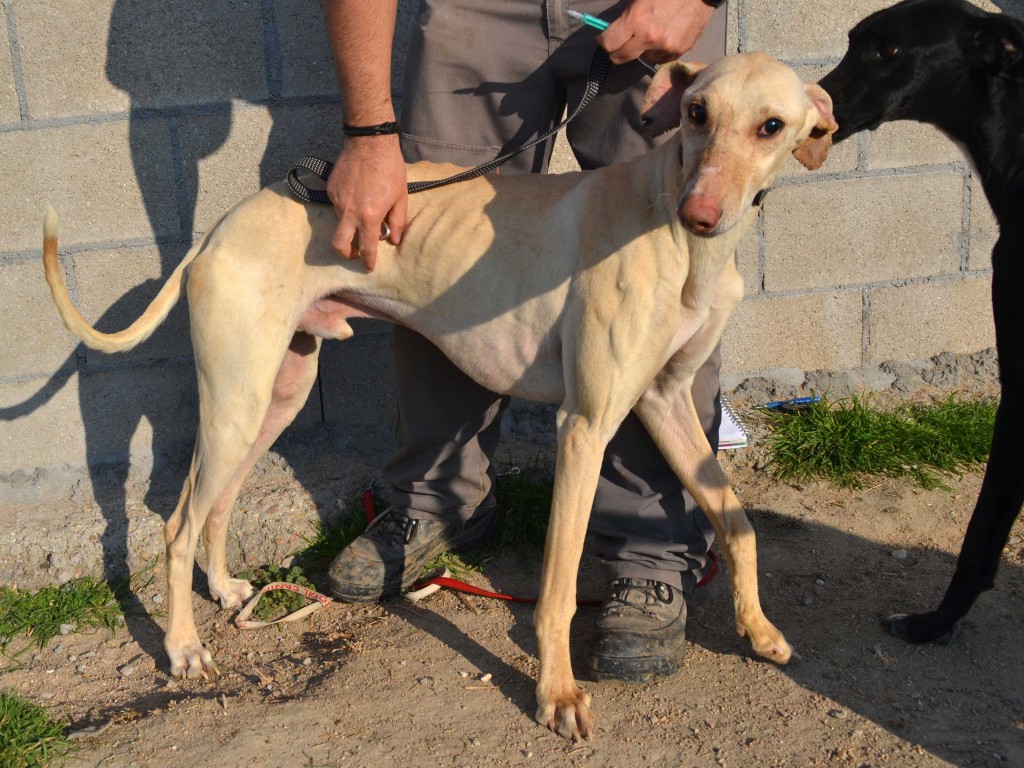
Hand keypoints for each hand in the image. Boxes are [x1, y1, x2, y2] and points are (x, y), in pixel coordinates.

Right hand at [325, 134, 407, 271]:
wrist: (369, 142)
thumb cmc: (390, 168)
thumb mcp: (400, 197)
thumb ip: (397, 222)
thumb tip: (394, 240)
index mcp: (369, 216)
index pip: (366, 247)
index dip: (368, 261)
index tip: (369, 267)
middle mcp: (349, 211)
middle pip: (338, 244)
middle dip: (345, 253)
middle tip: (355, 252)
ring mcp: (337, 200)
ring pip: (340, 222)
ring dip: (350, 224)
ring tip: (364, 211)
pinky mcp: (331, 189)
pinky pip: (337, 205)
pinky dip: (346, 207)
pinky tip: (357, 194)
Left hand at [597, 0, 714, 64]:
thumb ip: (626, 14)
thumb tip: (613, 27)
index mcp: (636, 20)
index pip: (608, 44)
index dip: (603, 40)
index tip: (604, 38)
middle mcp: (649, 38)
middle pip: (620, 58)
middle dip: (616, 51)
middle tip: (619, 42)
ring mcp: (665, 47)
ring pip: (641, 59)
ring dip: (640, 50)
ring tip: (647, 35)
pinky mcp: (678, 51)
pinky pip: (659, 58)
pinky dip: (656, 51)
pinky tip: (661, 38)